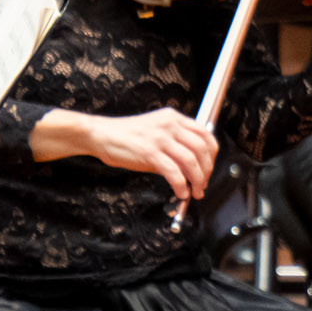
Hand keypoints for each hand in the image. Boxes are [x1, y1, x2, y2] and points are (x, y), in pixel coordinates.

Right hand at [86, 108, 217, 201]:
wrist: (99, 134)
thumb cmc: (127, 136)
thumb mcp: (157, 133)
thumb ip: (176, 145)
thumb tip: (194, 168)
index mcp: (174, 118)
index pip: (206, 135)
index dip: (212, 156)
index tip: (209, 168)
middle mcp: (170, 125)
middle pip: (203, 150)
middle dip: (207, 171)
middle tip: (203, 184)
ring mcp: (160, 138)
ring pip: (191, 162)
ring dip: (197, 181)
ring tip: (195, 191)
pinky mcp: (149, 152)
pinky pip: (174, 172)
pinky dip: (181, 185)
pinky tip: (181, 192)